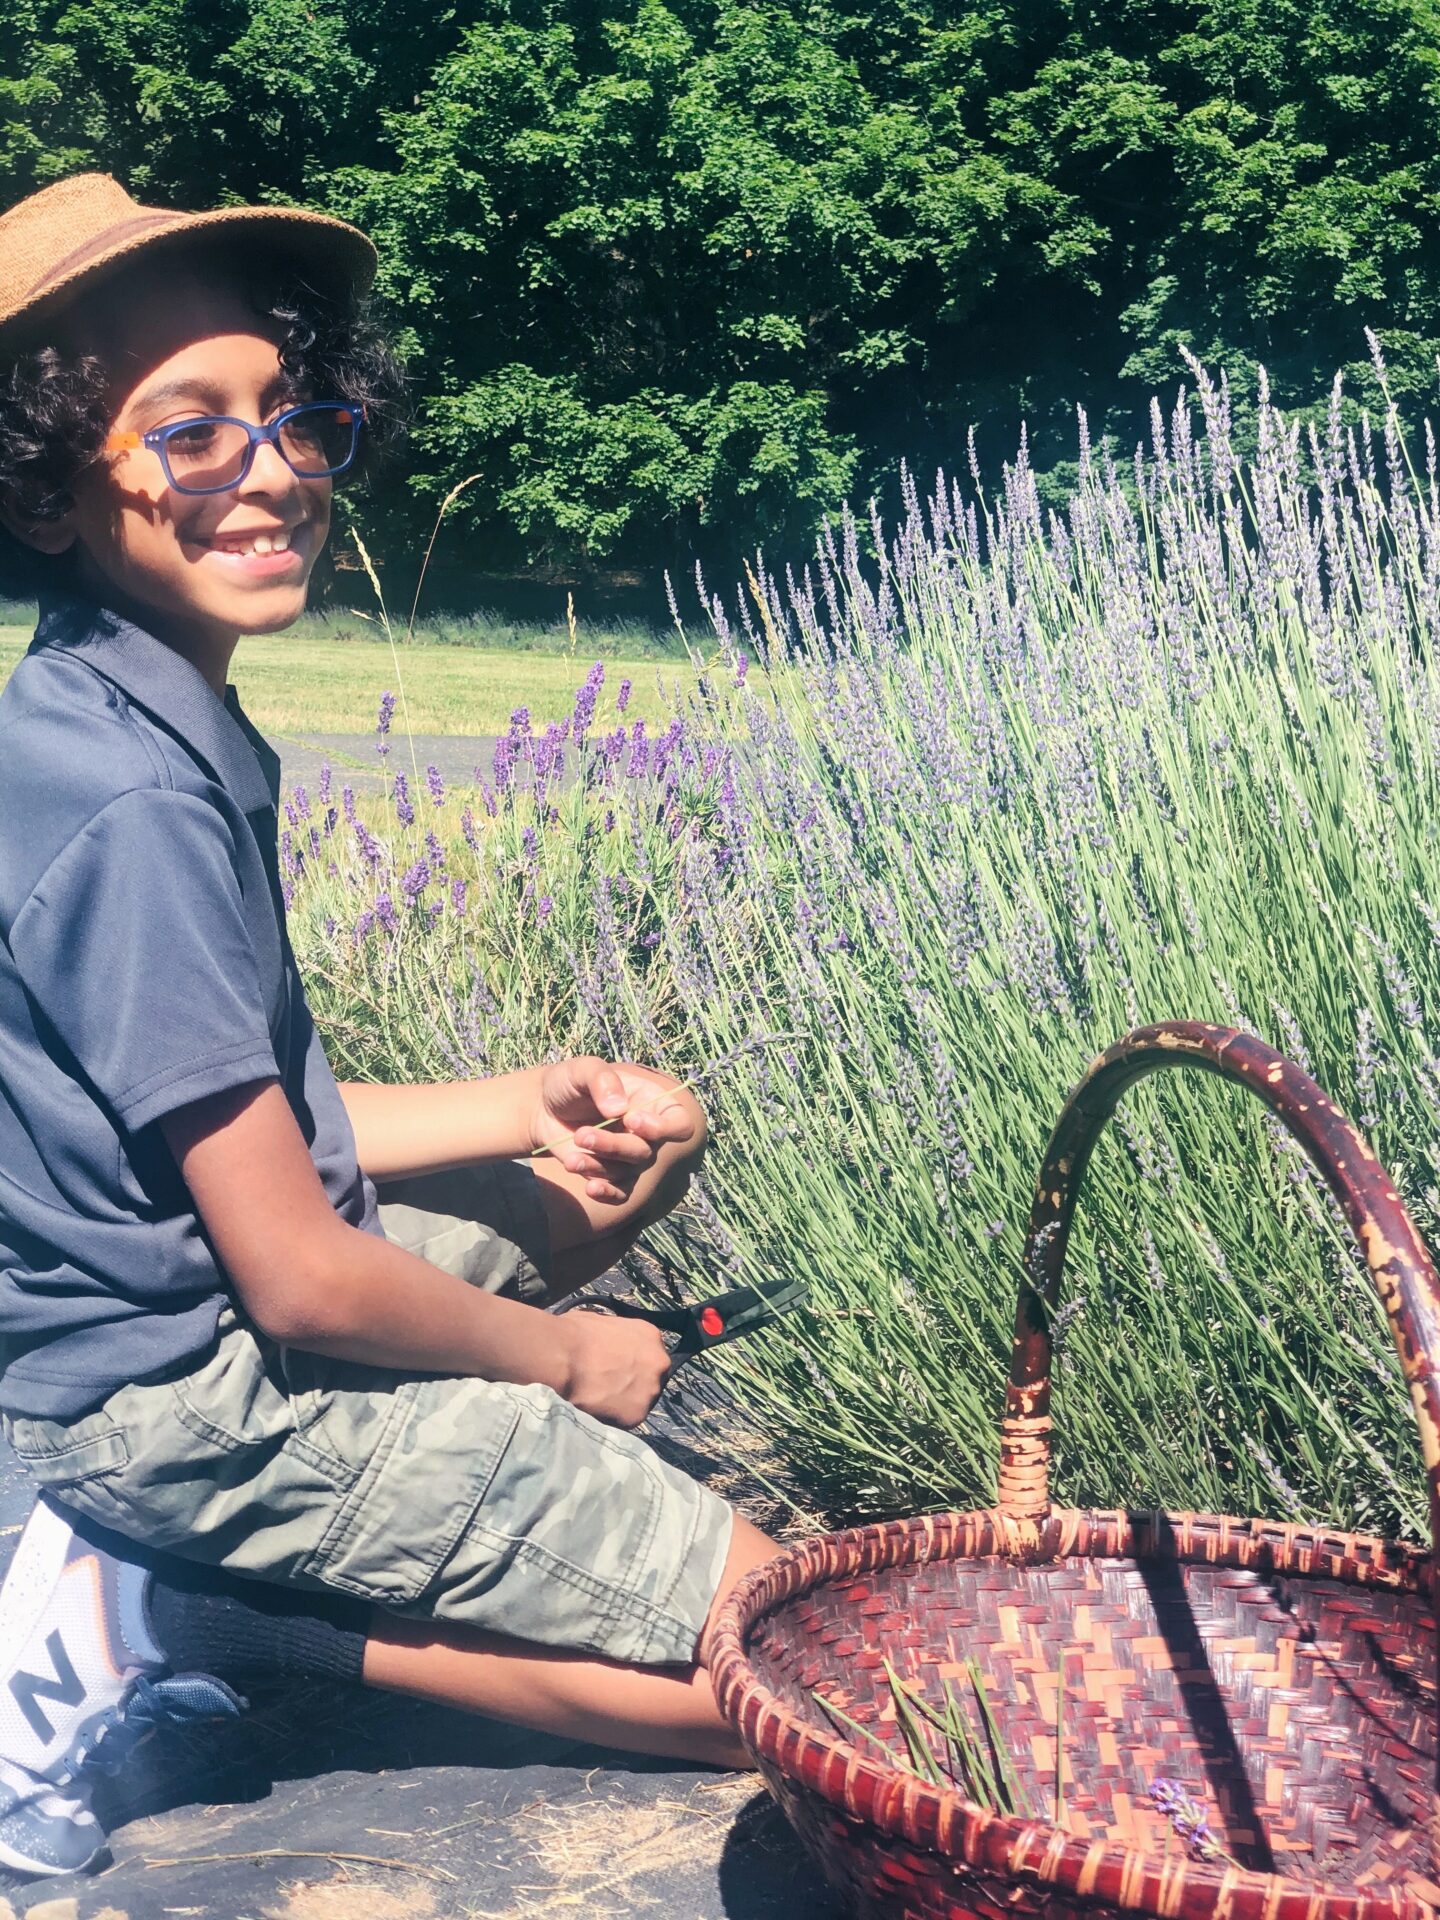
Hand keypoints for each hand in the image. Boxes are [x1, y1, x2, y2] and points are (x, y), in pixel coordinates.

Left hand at [530, 1057, 700, 1203]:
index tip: (631, 1119)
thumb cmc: (570, 1082)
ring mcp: (629, 1155)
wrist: (543, 1107)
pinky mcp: (610, 1174)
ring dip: (599, 1167)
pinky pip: (621, 1193)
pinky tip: (590, 1188)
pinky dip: (608, 1194)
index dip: (663, 1128)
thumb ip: (602, 1080)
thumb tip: (618, 1109)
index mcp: (652, 1102)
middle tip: (581, 1135)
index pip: (679, 1124)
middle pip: (646, 1152)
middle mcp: (646, 1132)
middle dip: (614, 1146)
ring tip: (571, 1159)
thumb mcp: (583, 1069)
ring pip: (628, 1172)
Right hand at [557, 1308, 670, 1426]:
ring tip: (600, 1399)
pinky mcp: (638, 1414)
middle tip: (611, 1387)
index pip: (649, 1356)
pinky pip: (626, 1419)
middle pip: (651, 1379)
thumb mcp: (605, 1324)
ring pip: (641, 1402)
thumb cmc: (576, 1334)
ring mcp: (651, 1391)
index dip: (633, 1365)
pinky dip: (613, 1418)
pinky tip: (596, 1409)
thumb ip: (617, 1340)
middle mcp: (659, 1363)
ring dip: (624, 1402)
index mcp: (651, 1336)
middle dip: (634, 1384)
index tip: (619, 1370)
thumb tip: (609, 1347)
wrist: (565, 1356)